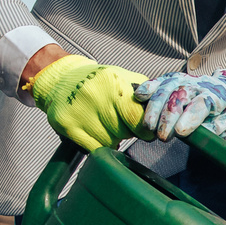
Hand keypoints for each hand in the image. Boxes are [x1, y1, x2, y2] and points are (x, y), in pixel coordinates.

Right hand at [26, 54, 146, 151]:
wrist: (62, 79)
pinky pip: (93, 147)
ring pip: (109, 142)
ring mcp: (79, 111)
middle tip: (124, 125)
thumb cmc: (99, 81)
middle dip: (128, 132)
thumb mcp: (123, 77)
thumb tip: (163, 112)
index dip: (144, 129)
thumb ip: (145, 92)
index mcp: (113, 83)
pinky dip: (100, 145)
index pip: (136, 118)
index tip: (147, 132)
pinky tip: (99, 134)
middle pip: (123, 131)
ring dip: (114, 139)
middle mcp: (95, 96)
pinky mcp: (67, 124)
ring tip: (109, 127)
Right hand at [136, 68, 225, 140]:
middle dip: (168, 117)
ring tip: (148, 125)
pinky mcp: (176, 79)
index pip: (202, 104)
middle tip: (161, 136)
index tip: (180, 133)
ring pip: (167, 87)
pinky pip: (161, 81)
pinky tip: (139, 96)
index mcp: (217, 96)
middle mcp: (200, 85)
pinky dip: (149, 87)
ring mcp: (186, 80)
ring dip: (155, 106)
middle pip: (180, 96)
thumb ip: (213, 128)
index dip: (190, 117)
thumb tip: (197, 137)